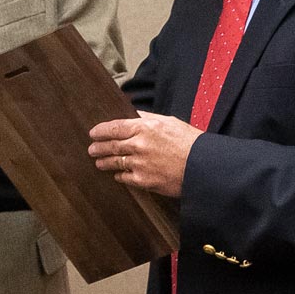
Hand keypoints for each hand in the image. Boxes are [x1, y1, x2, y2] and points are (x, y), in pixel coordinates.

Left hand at [87, 111, 201, 196]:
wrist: (203, 167)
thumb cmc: (189, 142)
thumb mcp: (169, 122)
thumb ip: (148, 118)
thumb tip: (134, 113)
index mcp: (144, 127)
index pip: (114, 127)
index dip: (101, 131)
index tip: (93, 133)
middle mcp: (138, 145)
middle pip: (111, 145)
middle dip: (98, 147)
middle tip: (91, 148)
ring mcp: (139, 163)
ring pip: (114, 162)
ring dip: (104, 162)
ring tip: (98, 162)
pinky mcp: (144, 180)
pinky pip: (124, 178)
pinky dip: (119, 176)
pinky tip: (117, 175)